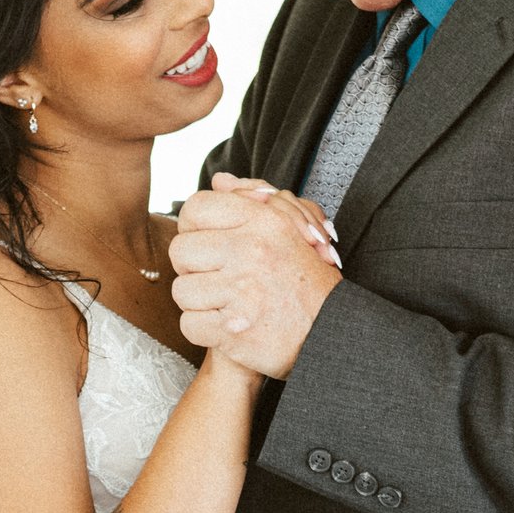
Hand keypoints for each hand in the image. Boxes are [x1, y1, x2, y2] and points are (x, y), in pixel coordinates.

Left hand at [168, 174, 339, 377]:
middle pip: (181, 250)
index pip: (195, 209)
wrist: (333, 332)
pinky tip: (225, 326)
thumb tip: (219, 181)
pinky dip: (203, 330)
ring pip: (182, 290)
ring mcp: (240, 292)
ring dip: (198, 301)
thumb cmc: (307, 279)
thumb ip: (252, 199)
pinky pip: (189, 324)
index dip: (193, 228)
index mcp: (263, 221)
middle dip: (191, 266)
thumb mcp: (289, 227)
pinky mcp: (233, 330)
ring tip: (223, 303)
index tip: (206, 244)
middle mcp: (251, 251)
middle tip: (213, 276)